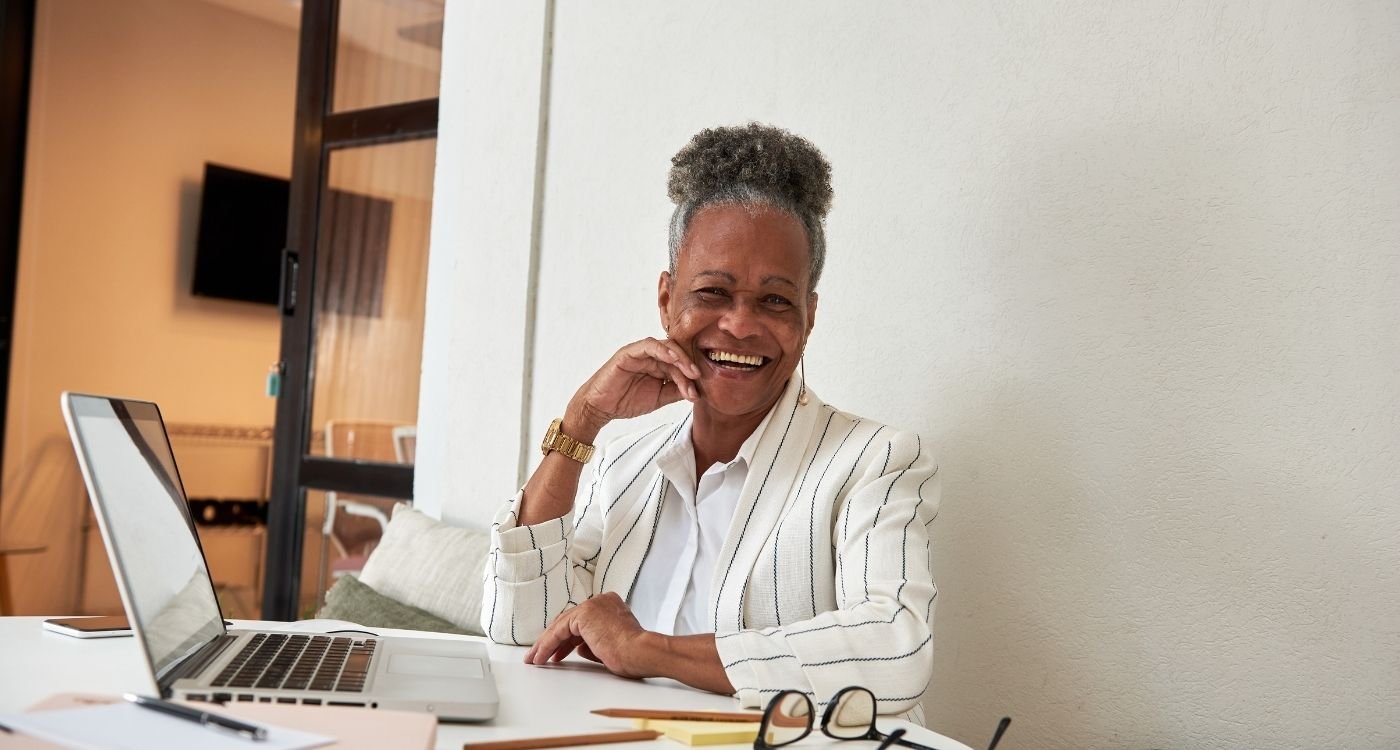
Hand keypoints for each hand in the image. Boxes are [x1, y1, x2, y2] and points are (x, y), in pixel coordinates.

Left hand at [524, 593, 652, 677]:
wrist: (641, 652)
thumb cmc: (632, 655)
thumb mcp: (608, 648)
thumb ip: (592, 644)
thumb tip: (579, 649)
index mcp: (610, 605)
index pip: (580, 622)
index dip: (566, 639)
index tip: (556, 654)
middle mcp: (600, 601)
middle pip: (568, 622)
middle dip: (552, 641)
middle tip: (539, 655)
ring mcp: (592, 605)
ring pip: (561, 626)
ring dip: (545, 644)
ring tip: (535, 659)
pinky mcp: (584, 614)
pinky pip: (559, 631)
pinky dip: (547, 645)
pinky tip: (540, 657)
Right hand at [567, 338, 701, 438]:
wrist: (601, 408)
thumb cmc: (627, 401)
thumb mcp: (659, 398)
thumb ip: (676, 392)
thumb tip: (698, 391)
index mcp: (660, 366)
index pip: (682, 365)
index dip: (692, 376)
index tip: (700, 390)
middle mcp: (652, 356)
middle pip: (678, 354)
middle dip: (689, 366)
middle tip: (699, 378)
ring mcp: (641, 353)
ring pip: (667, 348)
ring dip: (680, 358)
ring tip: (690, 371)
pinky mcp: (629, 352)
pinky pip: (648, 345)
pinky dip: (662, 350)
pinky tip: (672, 359)